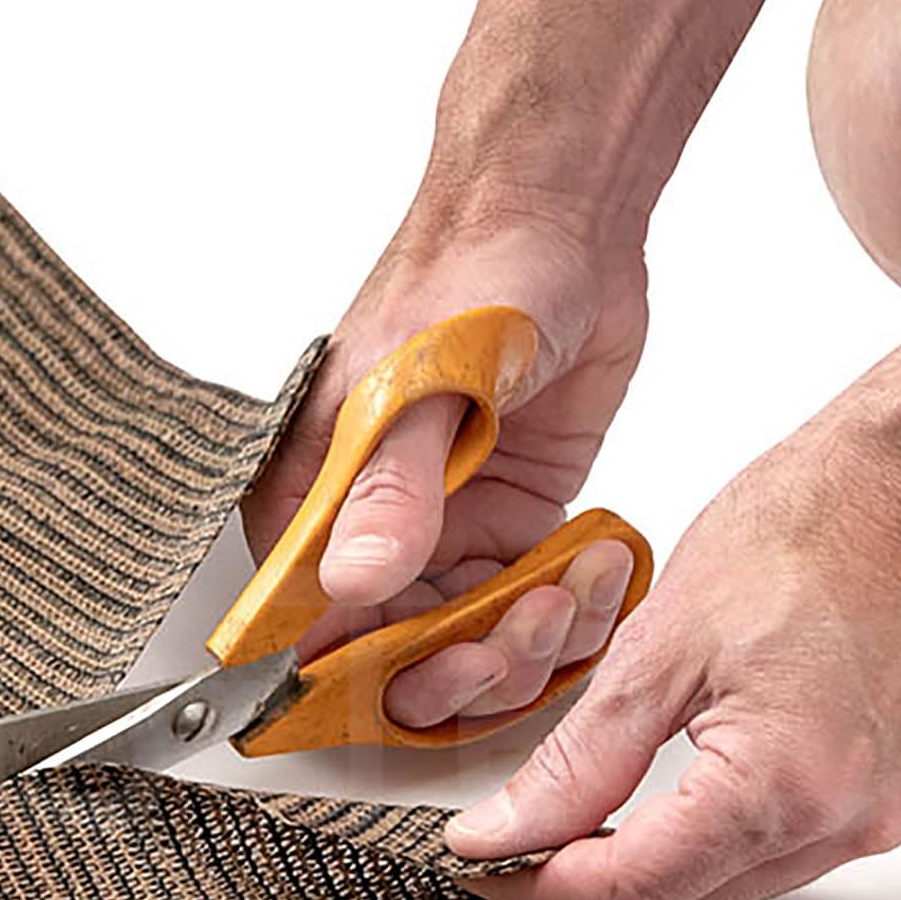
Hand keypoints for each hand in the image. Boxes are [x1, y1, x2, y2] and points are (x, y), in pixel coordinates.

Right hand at [242, 209, 648, 726]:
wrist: (562, 220)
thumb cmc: (473, 270)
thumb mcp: (422, 382)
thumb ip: (390, 488)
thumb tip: (355, 578)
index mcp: (311, 493)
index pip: (305, 623)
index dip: (357, 675)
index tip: (425, 679)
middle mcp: (369, 523)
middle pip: (391, 654)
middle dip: (458, 669)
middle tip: (511, 640)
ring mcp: (442, 528)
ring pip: (467, 643)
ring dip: (523, 645)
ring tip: (567, 594)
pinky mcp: (510, 522)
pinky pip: (527, 605)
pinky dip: (568, 613)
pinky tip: (595, 574)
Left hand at [444, 400, 900, 899]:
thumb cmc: (810, 525)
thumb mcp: (662, 641)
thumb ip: (579, 758)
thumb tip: (507, 830)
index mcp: (784, 786)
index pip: (634, 884)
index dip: (541, 889)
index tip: (480, 868)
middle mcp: (849, 821)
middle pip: (686, 899)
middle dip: (590, 884)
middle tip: (511, 849)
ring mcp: (885, 813)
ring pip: (738, 883)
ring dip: (656, 868)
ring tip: (578, 829)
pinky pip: (790, 850)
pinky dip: (719, 839)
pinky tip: (672, 806)